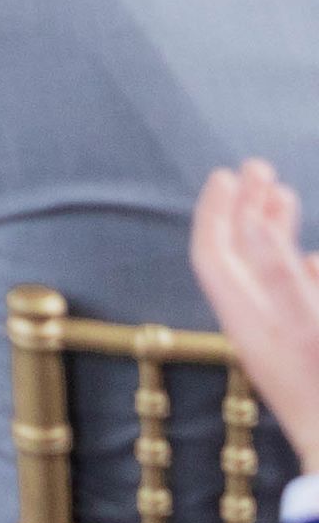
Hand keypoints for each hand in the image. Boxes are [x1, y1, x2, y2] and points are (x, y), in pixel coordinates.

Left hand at [190, 159, 318, 466]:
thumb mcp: (310, 326)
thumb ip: (280, 274)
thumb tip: (251, 222)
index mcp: (246, 320)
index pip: (213, 255)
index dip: (216, 212)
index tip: (225, 174)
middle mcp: (256, 329)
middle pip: (238, 259)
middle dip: (246, 211)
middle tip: (259, 169)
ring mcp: (281, 343)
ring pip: (267, 277)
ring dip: (273, 235)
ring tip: (285, 195)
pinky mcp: (303, 354)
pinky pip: (295, 302)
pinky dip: (300, 271)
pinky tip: (316, 260)